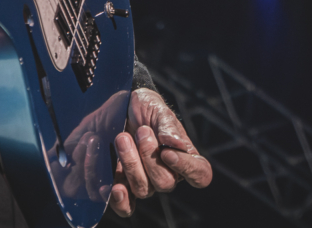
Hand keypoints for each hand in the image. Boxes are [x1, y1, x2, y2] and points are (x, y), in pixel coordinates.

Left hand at [107, 89, 211, 216]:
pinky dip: (118, 199)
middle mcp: (167, 173)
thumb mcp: (157, 109)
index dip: (187, 169)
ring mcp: (144, 182)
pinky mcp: (122, 187)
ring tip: (121, 137)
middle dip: (149, 157)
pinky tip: (111, 185)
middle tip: (140, 131)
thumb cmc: (143, 107)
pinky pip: (124, 205)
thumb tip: (176, 145)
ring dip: (131, 164)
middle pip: (165, 183)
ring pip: (143, 190)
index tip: (166, 152)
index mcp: (184, 156)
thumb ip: (167, 126)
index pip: (200, 174)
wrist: (115, 107)